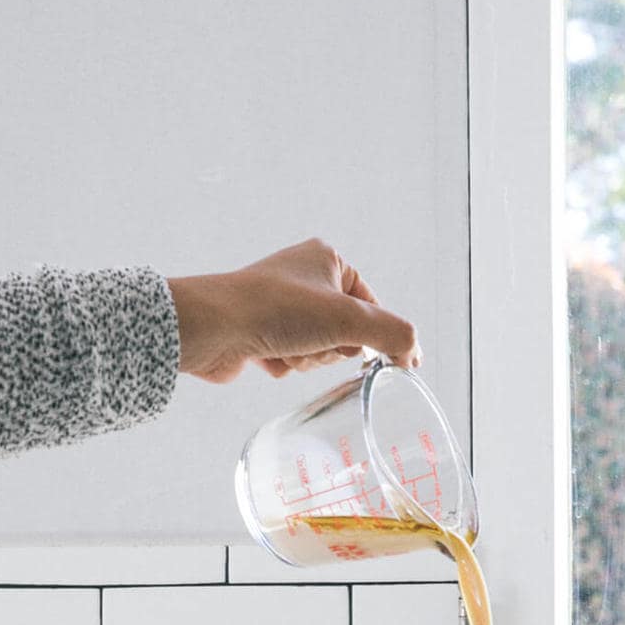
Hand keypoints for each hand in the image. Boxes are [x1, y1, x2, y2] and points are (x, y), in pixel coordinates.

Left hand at [167, 238, 420, 382]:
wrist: (211, 328)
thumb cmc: (274, 310)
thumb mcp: (348, 319)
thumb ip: (394, 334)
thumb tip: (413, 355)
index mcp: (328, 259)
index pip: (373, 307)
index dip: (367, 334)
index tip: (354, 346)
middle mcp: (305, 278)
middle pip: (347, 333)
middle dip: (330, 349)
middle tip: (310, 341)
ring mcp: (281, 306)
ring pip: (320, 351)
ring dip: (307, 359)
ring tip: (284, 348)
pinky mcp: (261, 332)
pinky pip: (293, 360)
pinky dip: (284, 365)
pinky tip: (266, 356)